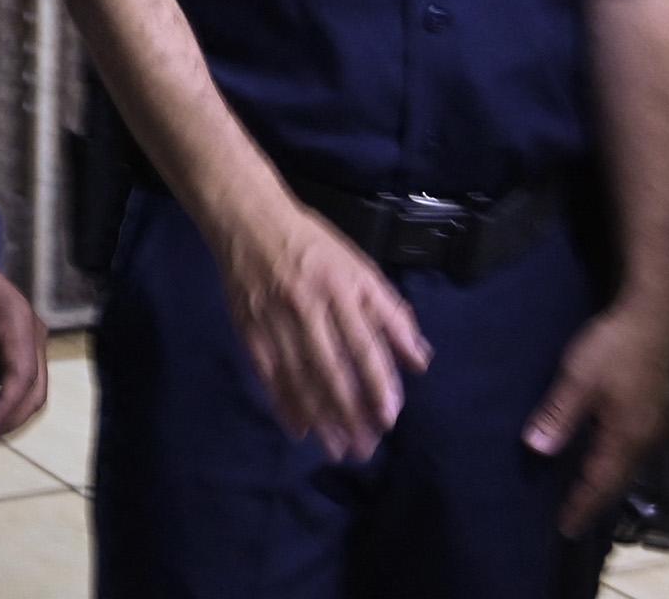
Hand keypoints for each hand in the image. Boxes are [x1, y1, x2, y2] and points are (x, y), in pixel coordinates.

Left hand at [0, 249, 48, 441]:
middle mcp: (32, 333)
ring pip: (33, 392)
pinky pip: (23, 383)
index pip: (22, 379)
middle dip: (6, 422)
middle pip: (34, 392)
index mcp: (15, 322)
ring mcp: (30, 340)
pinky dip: (6, 404)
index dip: (4, 411)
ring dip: (7, 417)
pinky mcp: (21, 346)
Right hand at [211, 203, 430, 461]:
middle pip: (331, 369)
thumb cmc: (314, 245)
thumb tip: (419, 360)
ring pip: (300, 377)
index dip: (377, 383)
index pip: (363, 345)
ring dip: (320, 416)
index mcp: (341, 290)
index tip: (389, 418)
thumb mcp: (361, 269)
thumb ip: (392, 314)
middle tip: (365, 448)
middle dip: (350, 412)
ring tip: (337, 448)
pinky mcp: (249, 328)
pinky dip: (283, 401)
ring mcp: (274, 319)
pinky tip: (298, 427)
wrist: (248, 220)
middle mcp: (308, 307)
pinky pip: (268, 372)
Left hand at [529, 294, 668, 534]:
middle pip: (618, 479)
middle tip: (572, 517)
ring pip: (628, 464)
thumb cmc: (613, 345)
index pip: (600, 483)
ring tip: (584, 493)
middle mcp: (647, 438)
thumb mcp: (577, 378)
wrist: (654, 314)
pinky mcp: (657, 409)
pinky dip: (616, 461)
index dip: (581, 505)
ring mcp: (656, 424)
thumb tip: (537, 450)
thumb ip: (559, 415)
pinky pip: (634, 448)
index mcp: (627, 436)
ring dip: (606, 480)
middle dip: (595, 500)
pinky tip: (602, 456)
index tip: (564, 528)